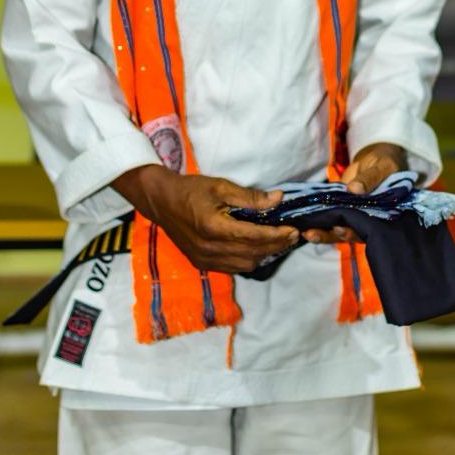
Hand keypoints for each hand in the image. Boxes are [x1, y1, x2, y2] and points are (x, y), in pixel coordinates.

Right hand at [112, 165, 299, 275]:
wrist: (161, 202)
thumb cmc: (190, 190)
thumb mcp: (220, 186)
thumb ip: (250, 196)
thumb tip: (278, 200)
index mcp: (214, 228)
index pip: (254, 237)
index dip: (277, 235)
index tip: (294, 230)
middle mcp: (209, 249)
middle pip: (252, 254)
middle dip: (275, 246)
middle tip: (291, 235)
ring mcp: (204, 259)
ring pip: (244, 265)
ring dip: (263, 255)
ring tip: (277, 241)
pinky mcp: (201, 263)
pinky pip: (232, 268)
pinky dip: (248, 259)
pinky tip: (256, 248)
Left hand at [302, 142, 406, 245]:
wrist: (376, 159)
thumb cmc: (384, 165)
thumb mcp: (381, 168)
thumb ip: (370, 179)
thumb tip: (355, 189)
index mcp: (380, 215)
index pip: (366, 230)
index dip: (352, 233)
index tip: (339, 229)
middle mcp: (365, 219)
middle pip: (346, 232)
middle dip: (328, 235)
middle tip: (311, 234)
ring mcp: (351, 214)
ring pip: (335, 227)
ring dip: (319, 230)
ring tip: (304, 231)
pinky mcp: (339, 205)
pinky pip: (328, 213)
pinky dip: (316, 216)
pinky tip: (302, 218)